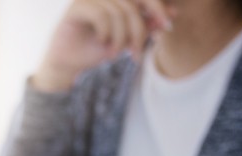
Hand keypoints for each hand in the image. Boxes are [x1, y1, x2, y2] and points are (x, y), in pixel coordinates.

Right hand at [32, 0, 172, 91]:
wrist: (69, 64)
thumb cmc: (96, 49)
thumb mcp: (126, 40)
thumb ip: (146, 26)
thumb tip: (171, 14)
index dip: (157, 7)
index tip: (167, 25)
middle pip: (132, 4)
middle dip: (138, 29)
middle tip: (135, 52)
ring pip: (118, 11)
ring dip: (120, 37)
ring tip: (115, 54)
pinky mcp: (76, 6)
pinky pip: (101, 15)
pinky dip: (106, 33)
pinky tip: (102, 42)